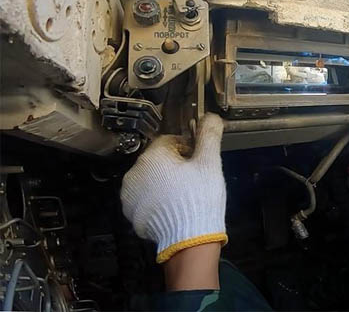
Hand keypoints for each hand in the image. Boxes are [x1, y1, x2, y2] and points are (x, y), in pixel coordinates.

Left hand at [121, 113, 226, 262]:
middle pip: (157, 160)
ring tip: (183, 196)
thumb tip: (211, 116)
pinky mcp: (131, 215)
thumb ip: (209, 136)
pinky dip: (156, 200)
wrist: (189, 240)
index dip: (186, 149)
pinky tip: (172, 208)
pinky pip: (144, 199)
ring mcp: (129, 196)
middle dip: (173, 166)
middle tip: (193, 180)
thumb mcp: (209, 163)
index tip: (197, 162)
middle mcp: (134, 173)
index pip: (168, 141)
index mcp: (152, 156)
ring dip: (163, 182)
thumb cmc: (200, 197)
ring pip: (149, 179)